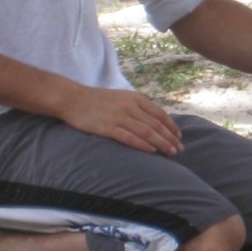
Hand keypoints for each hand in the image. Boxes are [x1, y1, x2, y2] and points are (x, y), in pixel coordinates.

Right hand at [58, 85, 184, 154]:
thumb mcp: (122, 98)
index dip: (171, 127)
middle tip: (179, 150)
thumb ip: (137, 107)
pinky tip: (151, 151)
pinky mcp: (107, 127)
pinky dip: (142, 144)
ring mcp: (119, 116)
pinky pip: (129, 137)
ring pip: (146, 131)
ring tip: (170, 153)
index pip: (160, 114)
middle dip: (170, 138)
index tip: (179, 137)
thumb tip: (154, 121)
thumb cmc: (97, 100)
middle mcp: (130, 106)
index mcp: (135, 98)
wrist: (72, 99)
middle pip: (156, 124)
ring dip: (161, 143)